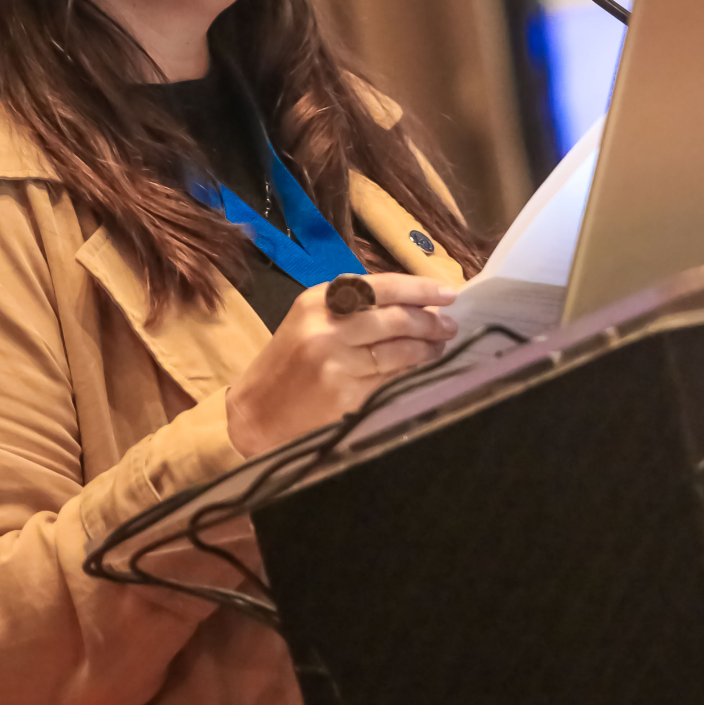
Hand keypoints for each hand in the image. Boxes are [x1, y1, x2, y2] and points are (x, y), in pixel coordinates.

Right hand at [225, 273, 458, 456]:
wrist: (252, 418)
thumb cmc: (287, 368)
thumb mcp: (310, 325)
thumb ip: (353, 311)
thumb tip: (414, 303)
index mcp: (316, 302)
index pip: (379, 286)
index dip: (418, 288)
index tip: (447, 291)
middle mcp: (326, 327)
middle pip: (395, 317)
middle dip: (430, 320)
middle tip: (451, 324)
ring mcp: (336, 361)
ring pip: (399, 349)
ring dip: (428, 347)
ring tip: (442, 345)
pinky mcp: (345, 393)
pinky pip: (391, 378)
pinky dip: (412, 372)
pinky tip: (424, 369)